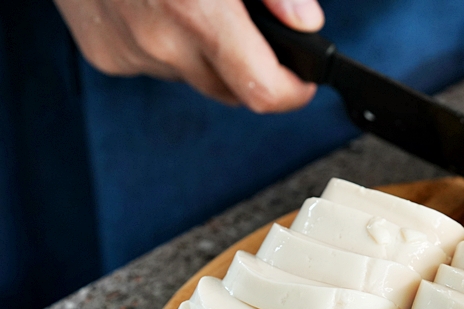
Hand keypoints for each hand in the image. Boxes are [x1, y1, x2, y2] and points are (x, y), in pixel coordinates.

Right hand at [54, 0, 324, 112]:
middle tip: (249, 29)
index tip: (302, 82)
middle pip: (232, 90)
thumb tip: (305, 23)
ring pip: (194, 77)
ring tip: (193, 4)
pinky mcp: (105, 54)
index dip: (292, 92)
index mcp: (196, 11)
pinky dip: (167, 45)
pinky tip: (157, 6)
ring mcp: (129, 52)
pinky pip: (156, 66)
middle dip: (250, 68)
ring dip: (205, 55)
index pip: (262, 92)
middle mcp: (160, 41)